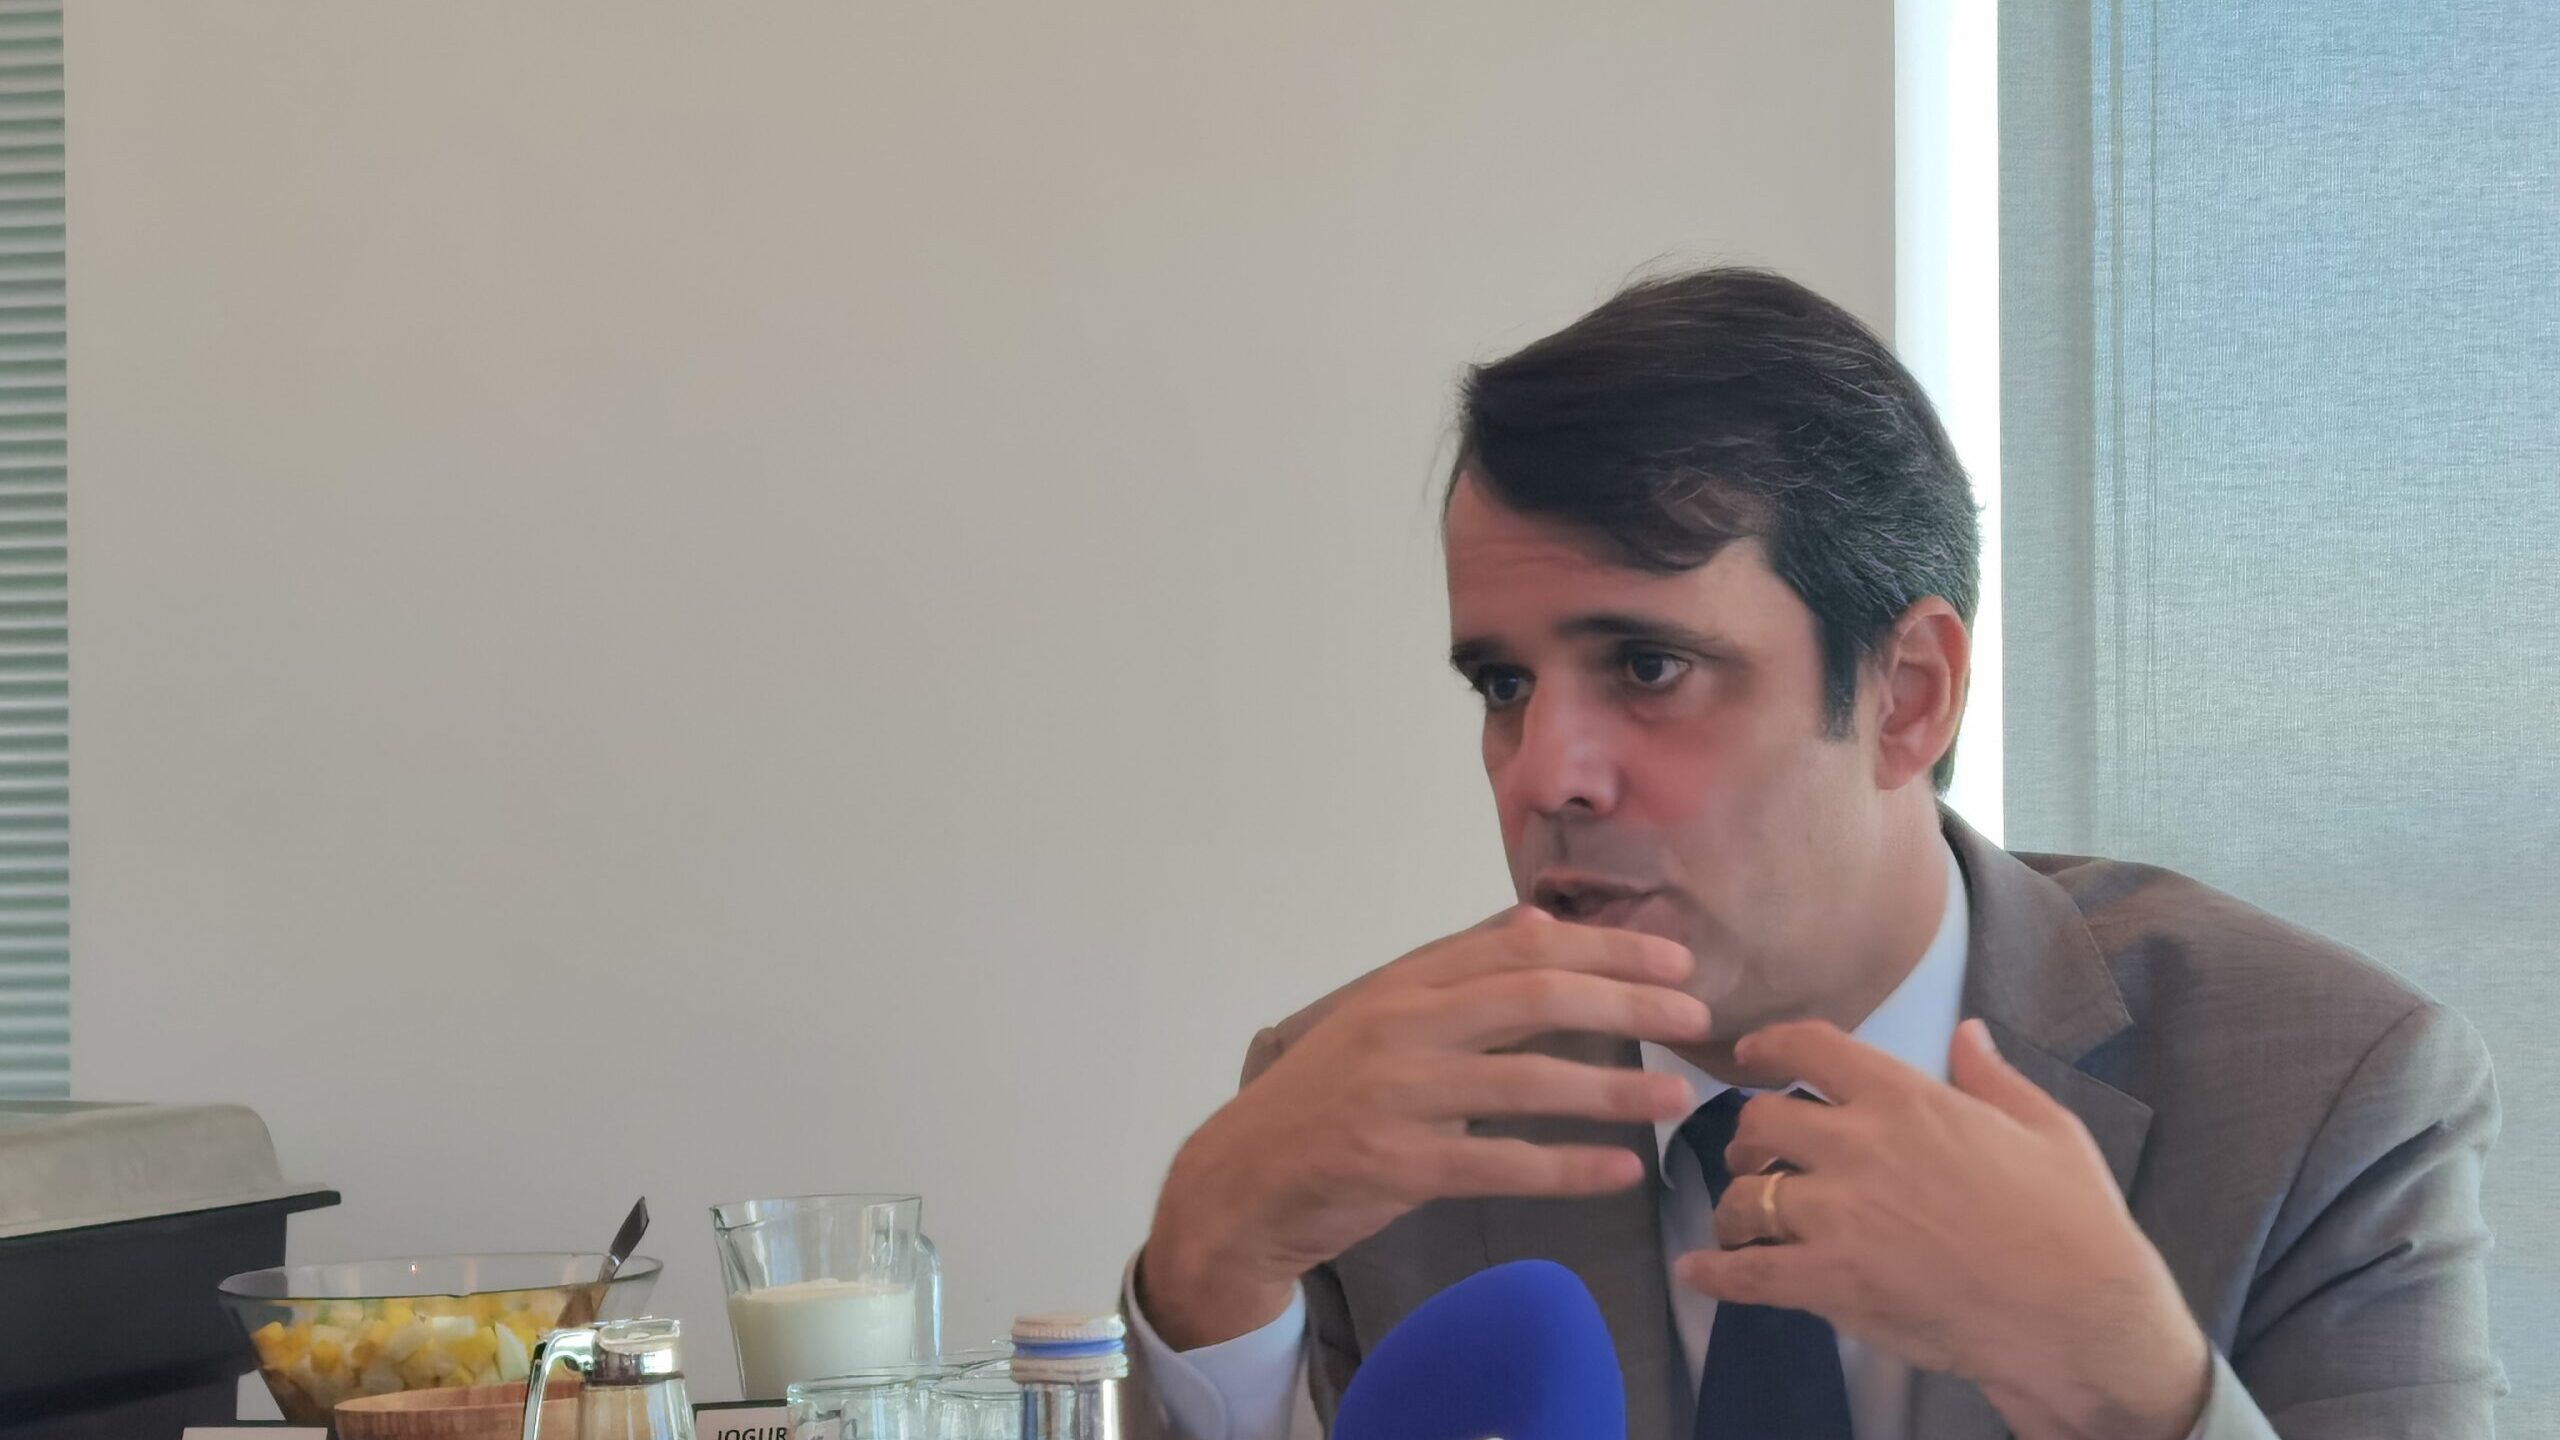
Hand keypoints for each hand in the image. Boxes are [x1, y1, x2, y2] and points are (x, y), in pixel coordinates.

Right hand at [1139, 906, 1710, 1349]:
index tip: (1675, 957)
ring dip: (1613, 1088)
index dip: (1605, 946)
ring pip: (1526, 1080)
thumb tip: (1539, 923)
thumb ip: (1458, 972)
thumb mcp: (1382, 1020)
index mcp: (1405, 983)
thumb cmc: (1325, 1101)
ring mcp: (1397, 1094)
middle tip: (1696, 1014)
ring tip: (1678, 1097)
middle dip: (1626, 1000)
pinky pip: (1500, 1163)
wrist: (1239, 1181)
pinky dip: (1567, 1166)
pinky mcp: (1396, 1163)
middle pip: (1533, 996)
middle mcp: (1402, 1026)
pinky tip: (1621, 1169)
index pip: (1520, 947)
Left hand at [1674, 1019, 2210, 1439]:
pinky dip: (1714, 1273)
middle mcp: (1857, 1145)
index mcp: (1905, 1098)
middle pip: (1760, 1122)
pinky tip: (1697, 1273)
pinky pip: (1746, 1273)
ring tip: (1739, 1221)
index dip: (1766, 1046)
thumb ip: (1991, 1076)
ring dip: (1734, 1207)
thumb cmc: (2074, 1219)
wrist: (2079, 1313)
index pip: (1808, 1048)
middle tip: (1755, 1157)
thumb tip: (1967, 1031)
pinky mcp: (1829, 1282)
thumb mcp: (2046, 1126)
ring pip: (1744, 1196)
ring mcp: (1836, 1215)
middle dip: (1749, 1138)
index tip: (1748, 1055)